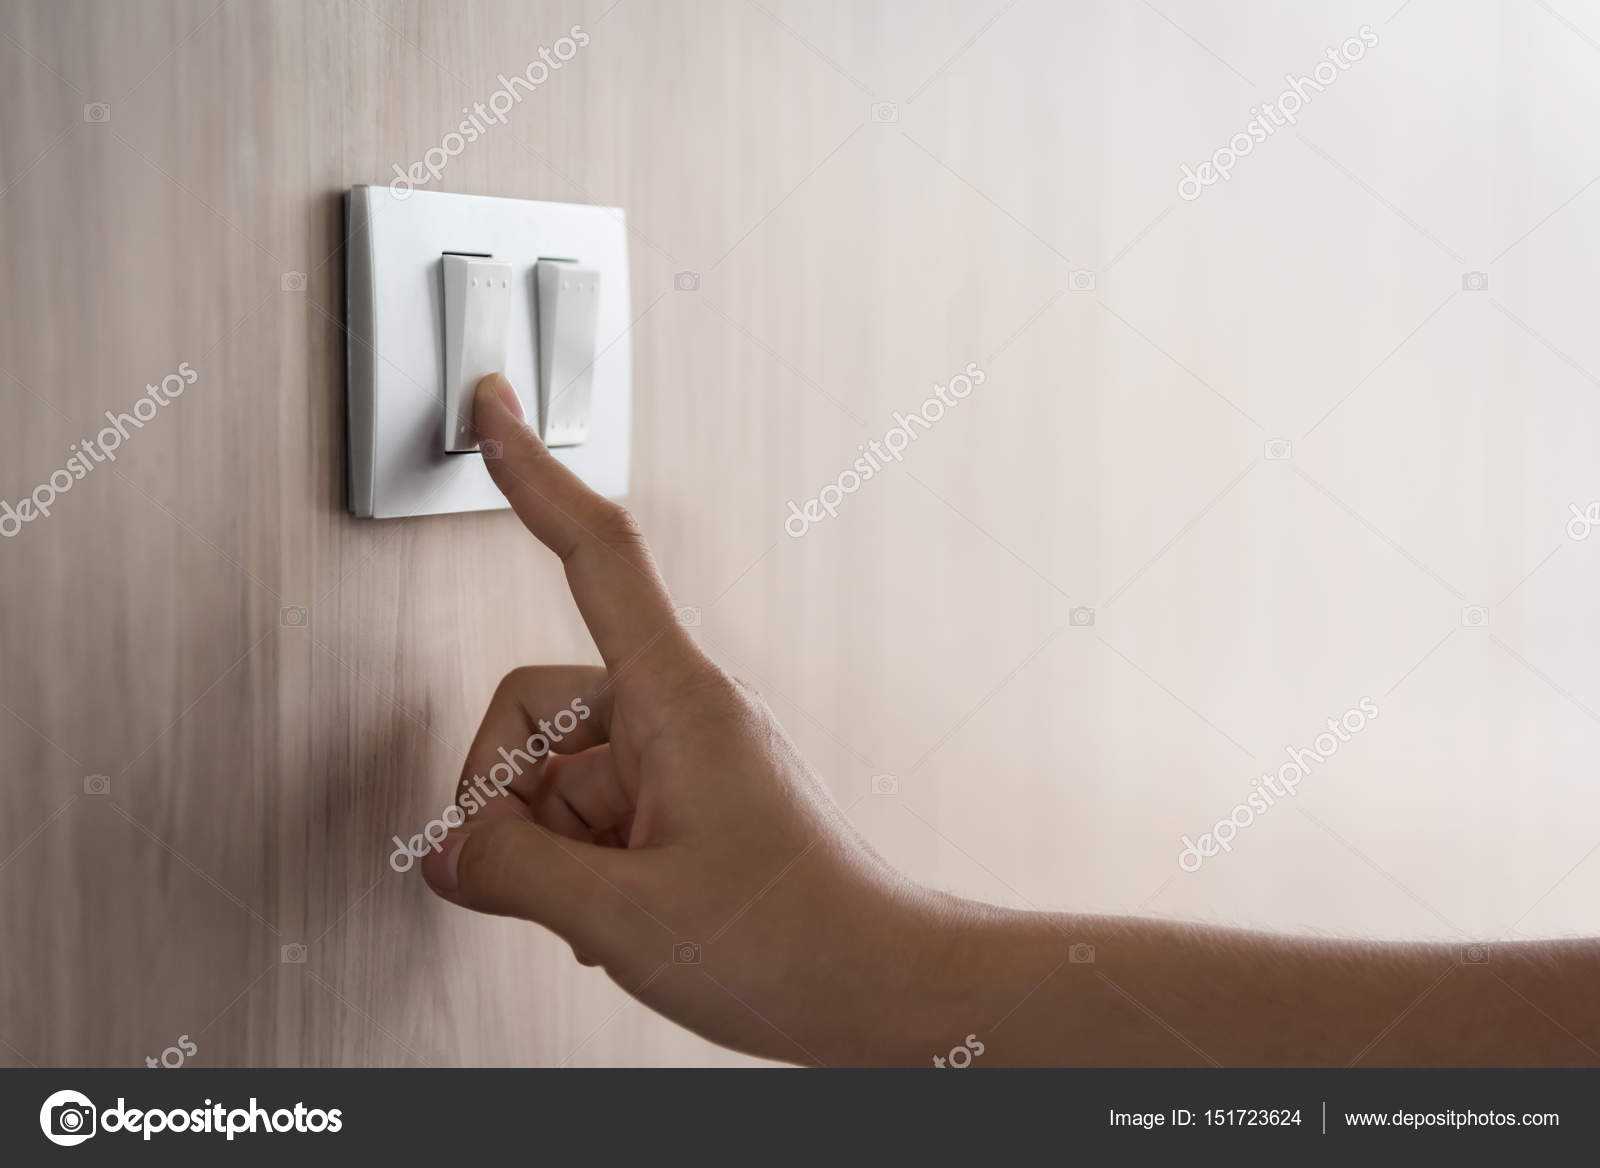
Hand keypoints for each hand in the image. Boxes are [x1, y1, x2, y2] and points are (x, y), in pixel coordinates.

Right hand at [420, 373, 943, 1065]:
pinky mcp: (684, 808)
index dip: (534, 477)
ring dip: (547, 850)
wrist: (885, 991)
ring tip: (604, 913)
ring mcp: (681, 765)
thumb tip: (451, 851)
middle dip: (507, 797)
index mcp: (677, 702)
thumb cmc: (797, 942)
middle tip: (532, 879)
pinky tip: (614, 921)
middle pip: (531, 708)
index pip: (595, 558)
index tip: (493, 408)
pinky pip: (588, 814)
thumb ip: (512, 870)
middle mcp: (678, 716)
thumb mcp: (623, 914)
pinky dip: (575, 868)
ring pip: (553, 776)